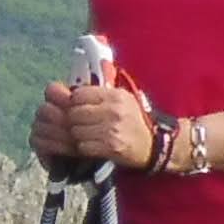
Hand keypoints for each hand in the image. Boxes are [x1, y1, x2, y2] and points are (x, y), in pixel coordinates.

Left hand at [34, 78, 149, 177]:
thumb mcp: (122, 99)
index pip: (79, 94)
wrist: (150, 146)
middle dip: (74, 120)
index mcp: (115, 95)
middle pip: (74, 113)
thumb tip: (79, 76)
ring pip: (76, 130)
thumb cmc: (131, 121)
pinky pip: (83, 146)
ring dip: (78, 135)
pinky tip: (93, 144)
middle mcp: (114, 110)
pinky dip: (84, 147)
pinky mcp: (110, 146)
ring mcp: (112, 129)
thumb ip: (101, 90)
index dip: (74, 102)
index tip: (78, 108)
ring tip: (88, 134)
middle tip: (81, 124)